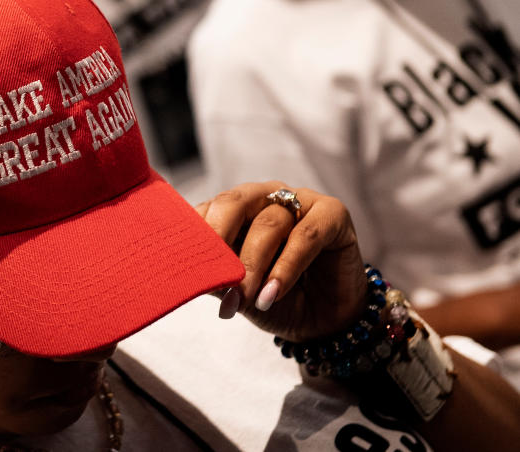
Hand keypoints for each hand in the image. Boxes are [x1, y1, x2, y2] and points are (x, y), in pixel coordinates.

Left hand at [196, 181, 366, 341]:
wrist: (322, 322)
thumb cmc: (274, 298)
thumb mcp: (238, 290)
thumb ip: (217, 277)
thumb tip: (192, 277)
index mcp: (235, 209)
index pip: (208, 209)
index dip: (196, 236)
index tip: (186, 267)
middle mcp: (264, 197)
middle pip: (234, 203)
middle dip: (219, 239)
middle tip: (214, 275)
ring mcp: (300, 200)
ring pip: (269, 223)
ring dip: (254, 264)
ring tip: (246, 298)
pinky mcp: (332, 214)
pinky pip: (305, 235)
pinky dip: (285, 267)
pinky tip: (272, 293)